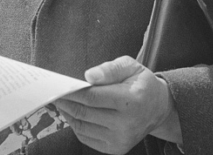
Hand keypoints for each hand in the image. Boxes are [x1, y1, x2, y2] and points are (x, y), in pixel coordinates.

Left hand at [55, 56, 179, 153]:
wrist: (158, 108)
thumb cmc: (141, 84)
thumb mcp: (130, 67)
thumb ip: (109, 69)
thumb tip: (88, 76)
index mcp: (131, 100)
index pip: (92, 97)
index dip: (72, 92)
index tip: (58, 86)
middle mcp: (126, 124)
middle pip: (84, 113)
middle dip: (66, 103)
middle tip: (54, 93)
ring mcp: (121, 139)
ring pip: (82, 127)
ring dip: (68, 114)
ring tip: (61, 103)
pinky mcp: (115, 148)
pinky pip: (86, 138)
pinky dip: (76, 126)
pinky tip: (73, 114)